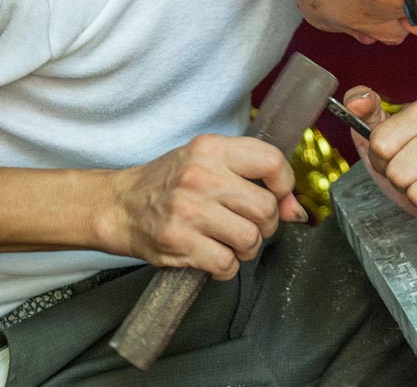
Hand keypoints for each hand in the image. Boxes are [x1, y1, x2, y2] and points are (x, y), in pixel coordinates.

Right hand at [101, 134, 306, 279]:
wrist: (119, 205)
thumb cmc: (170, 183)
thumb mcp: (209, 162)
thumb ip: (252, 176)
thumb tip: (296, 210)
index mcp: (212, 149)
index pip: (272, 162)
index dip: (285, 186)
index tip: (279, 197)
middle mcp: (201, 176)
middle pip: (266, 208)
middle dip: (265, 225)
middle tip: (249, 225)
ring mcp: (188, 210)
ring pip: (250, 239)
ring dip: (246, 248)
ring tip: (229, 241)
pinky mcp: (178, 242)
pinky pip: (226, 264)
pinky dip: (226, 267)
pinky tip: (213, 256)